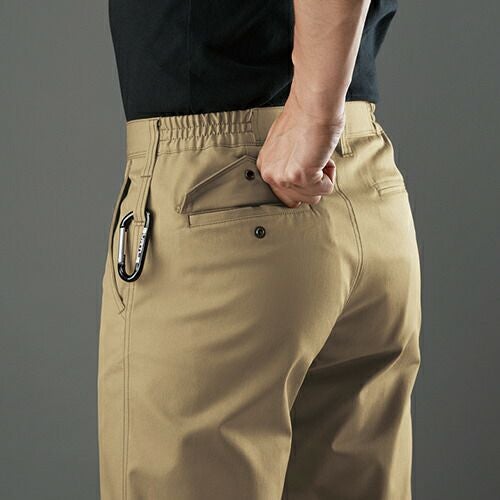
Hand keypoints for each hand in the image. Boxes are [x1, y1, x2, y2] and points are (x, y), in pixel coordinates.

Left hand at [256, 89, 345, 207]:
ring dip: (322, 178)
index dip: (303, 181)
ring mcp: (284, 177)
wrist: (313, 105)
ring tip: (317, 154)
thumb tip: (300, 180)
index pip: (286, 196)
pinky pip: (325, 188)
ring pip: (314, 196)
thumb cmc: (305, 118)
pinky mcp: (301, 177)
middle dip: (313, 183)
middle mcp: (270, 175)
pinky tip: (322, 155)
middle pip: (300, 200)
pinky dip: (330, 174)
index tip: (306, 162)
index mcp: (266, 167)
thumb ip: (288, 166)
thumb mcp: (286, 148)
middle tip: (313, 158)